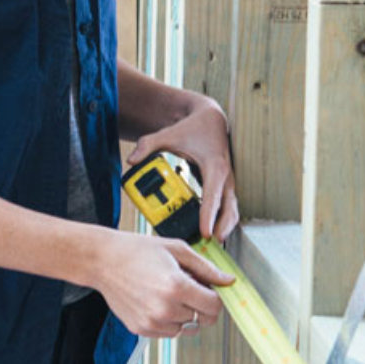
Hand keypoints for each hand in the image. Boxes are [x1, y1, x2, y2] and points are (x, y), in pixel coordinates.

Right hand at [94, 230, 233, 337]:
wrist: (104, 260)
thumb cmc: (137, 249)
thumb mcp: (176, 248)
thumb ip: (205, 267)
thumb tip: (227, 280)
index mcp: (176, 286)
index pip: (214, 306)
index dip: (216, 296)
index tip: (211, 288)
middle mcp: (165, 308)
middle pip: (203, 319)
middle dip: (203, 304)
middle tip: (191, 287)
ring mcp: (153, 322)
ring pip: (187, 327)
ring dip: (186, 313)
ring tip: (171, 291)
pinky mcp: (142, 330)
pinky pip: (169, 332)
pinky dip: (170, 320)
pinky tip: (158, 299)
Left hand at [126, 98, 238, 241]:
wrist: (211, 119)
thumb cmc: (193, 128)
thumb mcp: (169, 134)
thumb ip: (149, 145)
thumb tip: (132, 160)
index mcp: (213, 166)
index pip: (213, 195)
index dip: (209, 215)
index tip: (206, 233)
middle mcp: (225, 176)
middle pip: (229, 208)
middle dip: (223, 227)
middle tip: (211, 244)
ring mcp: (227, 182)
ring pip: (232, 209)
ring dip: (225, 226)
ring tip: (212, 244)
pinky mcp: (225, 186)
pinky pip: (227, 207)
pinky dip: (222, 220)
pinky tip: (210, 232)